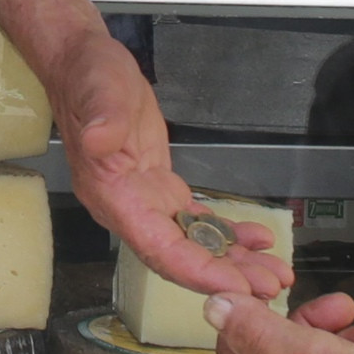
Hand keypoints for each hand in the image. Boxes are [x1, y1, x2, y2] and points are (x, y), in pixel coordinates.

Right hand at [50, 30, 288, 305]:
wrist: (81, 66)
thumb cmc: (88, 77)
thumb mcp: (98, 90)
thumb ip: (102, 119)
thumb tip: (99, 140)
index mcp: (113, 196)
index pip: (158, 249)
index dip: (197, 271)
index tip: (233, 287)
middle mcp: (128, 209)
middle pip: (180, 257)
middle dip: (225, 277)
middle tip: (270, 287)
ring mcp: (145, 202)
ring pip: (192, 245)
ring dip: (232, 263)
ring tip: (272, 274)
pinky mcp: (160, 190)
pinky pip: (195, 223)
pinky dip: (225, 235)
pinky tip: (256, 241)